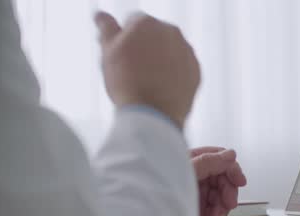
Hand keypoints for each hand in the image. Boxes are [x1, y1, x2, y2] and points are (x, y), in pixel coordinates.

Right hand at [94, 11, 199, 128]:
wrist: (153, 114)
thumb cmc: (128, 84)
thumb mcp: (108, 53)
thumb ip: (106, 29)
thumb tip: (102, 17)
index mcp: (147, 23)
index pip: (133, 23)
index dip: (124, 40)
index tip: (122, 55)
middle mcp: (171, 32)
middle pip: (154, 35)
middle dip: (145, 47)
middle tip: (134, 69)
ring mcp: (187, 52)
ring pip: (170, 51)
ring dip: (161, 60)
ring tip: (148, 81)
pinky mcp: (197, 71)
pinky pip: (183, 67)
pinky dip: (175, 74)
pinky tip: (162, 87)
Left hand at [191, 147, 246, 215]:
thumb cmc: (157, 188)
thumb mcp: (186, 171)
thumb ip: (208, 161)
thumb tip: (230, 155)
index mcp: (193, 161)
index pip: (221, 161)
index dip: (233, 171)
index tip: (240, 182)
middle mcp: (194, 176)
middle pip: (222, 184)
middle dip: (226, 197)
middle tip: (227, 206)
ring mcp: (192, 193)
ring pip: (217, 201)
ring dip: (218, 213)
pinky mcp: (189, 210)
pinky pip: (207, 215)